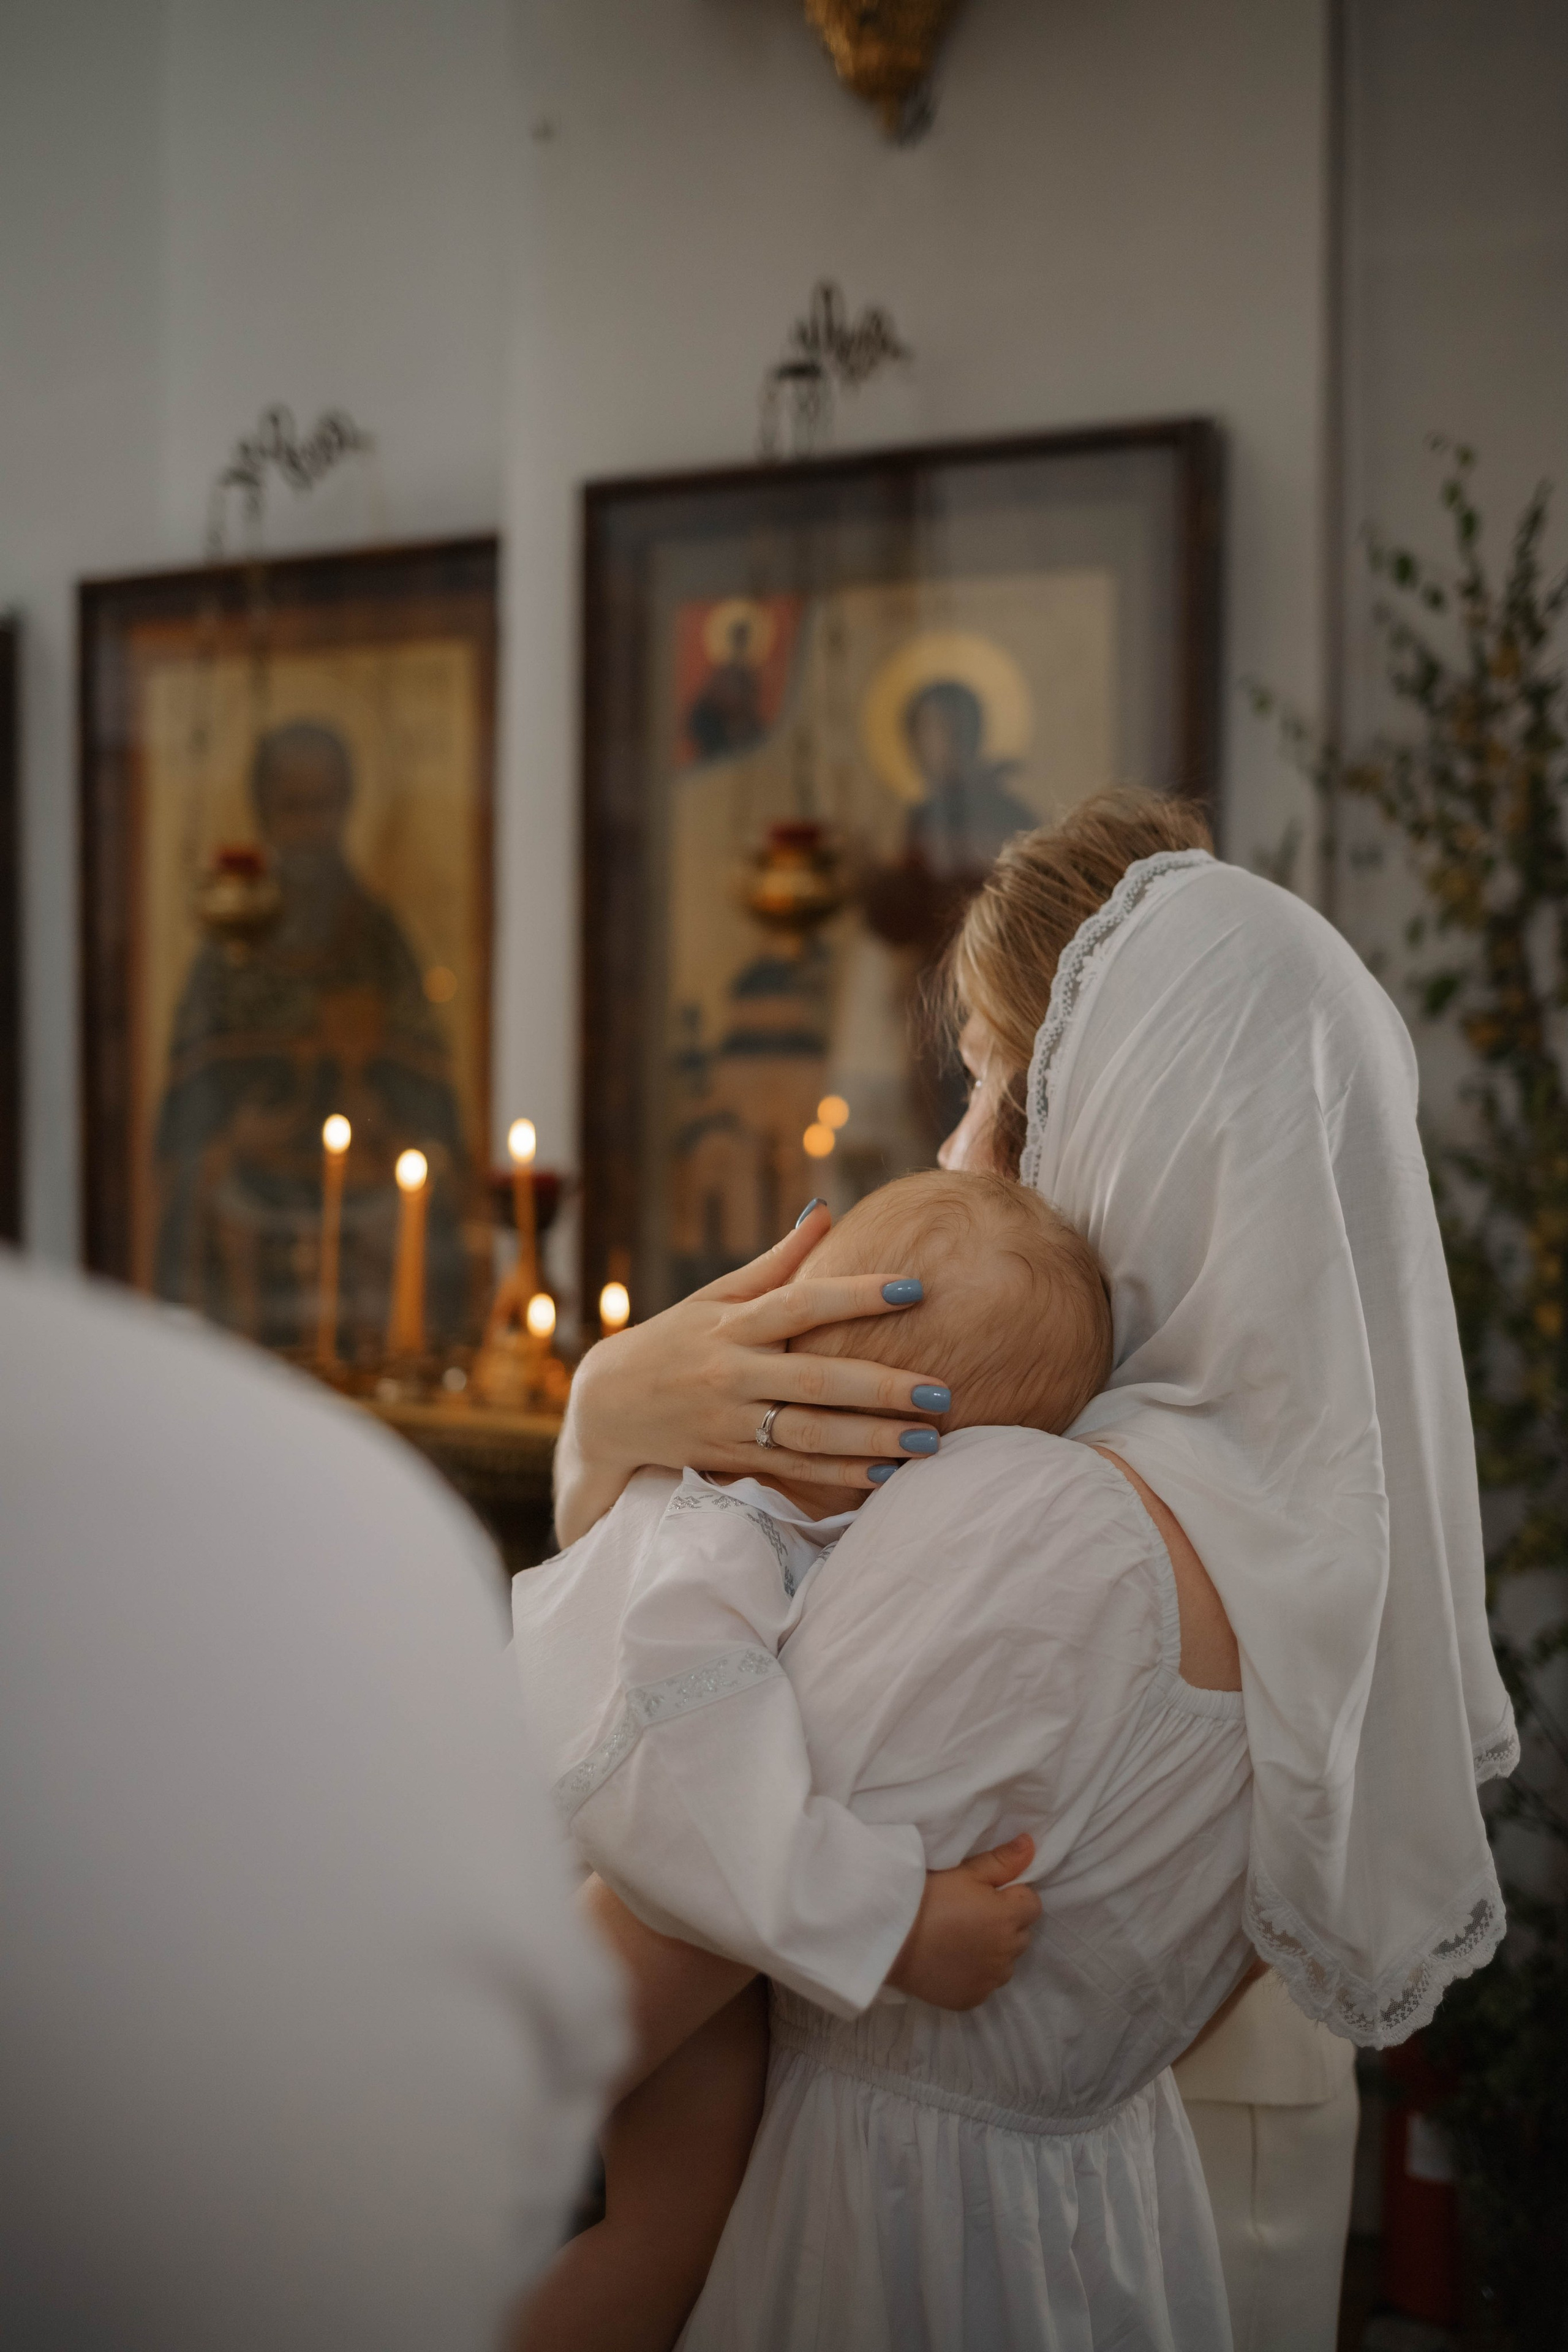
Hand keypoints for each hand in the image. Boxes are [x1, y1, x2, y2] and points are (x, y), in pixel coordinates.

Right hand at [554, 1205, 951, 1543]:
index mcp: (732, 1324)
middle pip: (815, 1381)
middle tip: (942, 1390)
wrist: (606, 1408)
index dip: (856, 1294)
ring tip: (929, 1441)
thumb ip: (776, 1263)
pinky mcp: (730, 1459)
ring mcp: (729, 1421)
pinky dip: (840, 1475)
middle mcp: (731, 1373)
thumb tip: (826, 1212)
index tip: (913, 1289)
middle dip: (882, 1388)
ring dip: (871, 1441)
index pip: (800, 1303)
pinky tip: (887, 1473)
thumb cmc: (674, 1340)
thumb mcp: (714, 1297)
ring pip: (809, 1435)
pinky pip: (793, 1469)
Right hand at [884, 1833, 1040, 2009]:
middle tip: (971, 1915)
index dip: (1012, 1897)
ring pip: (1006, 1962)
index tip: (986, 1895)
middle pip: (1021, 1934)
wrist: (891, 1939)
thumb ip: (1003, 1861)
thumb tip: (1031, 1845)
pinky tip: (953, 1961)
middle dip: (1005, 1924)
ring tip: (961, 1939)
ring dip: (994, 1951)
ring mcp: (991, 1980)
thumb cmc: (928, 1898)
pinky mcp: (973, 1998)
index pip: (1032, 1905)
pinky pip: (986, 1983)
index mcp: (1008, 1918)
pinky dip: (977, 1974)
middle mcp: (1007, 1953)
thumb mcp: (965, 1872)